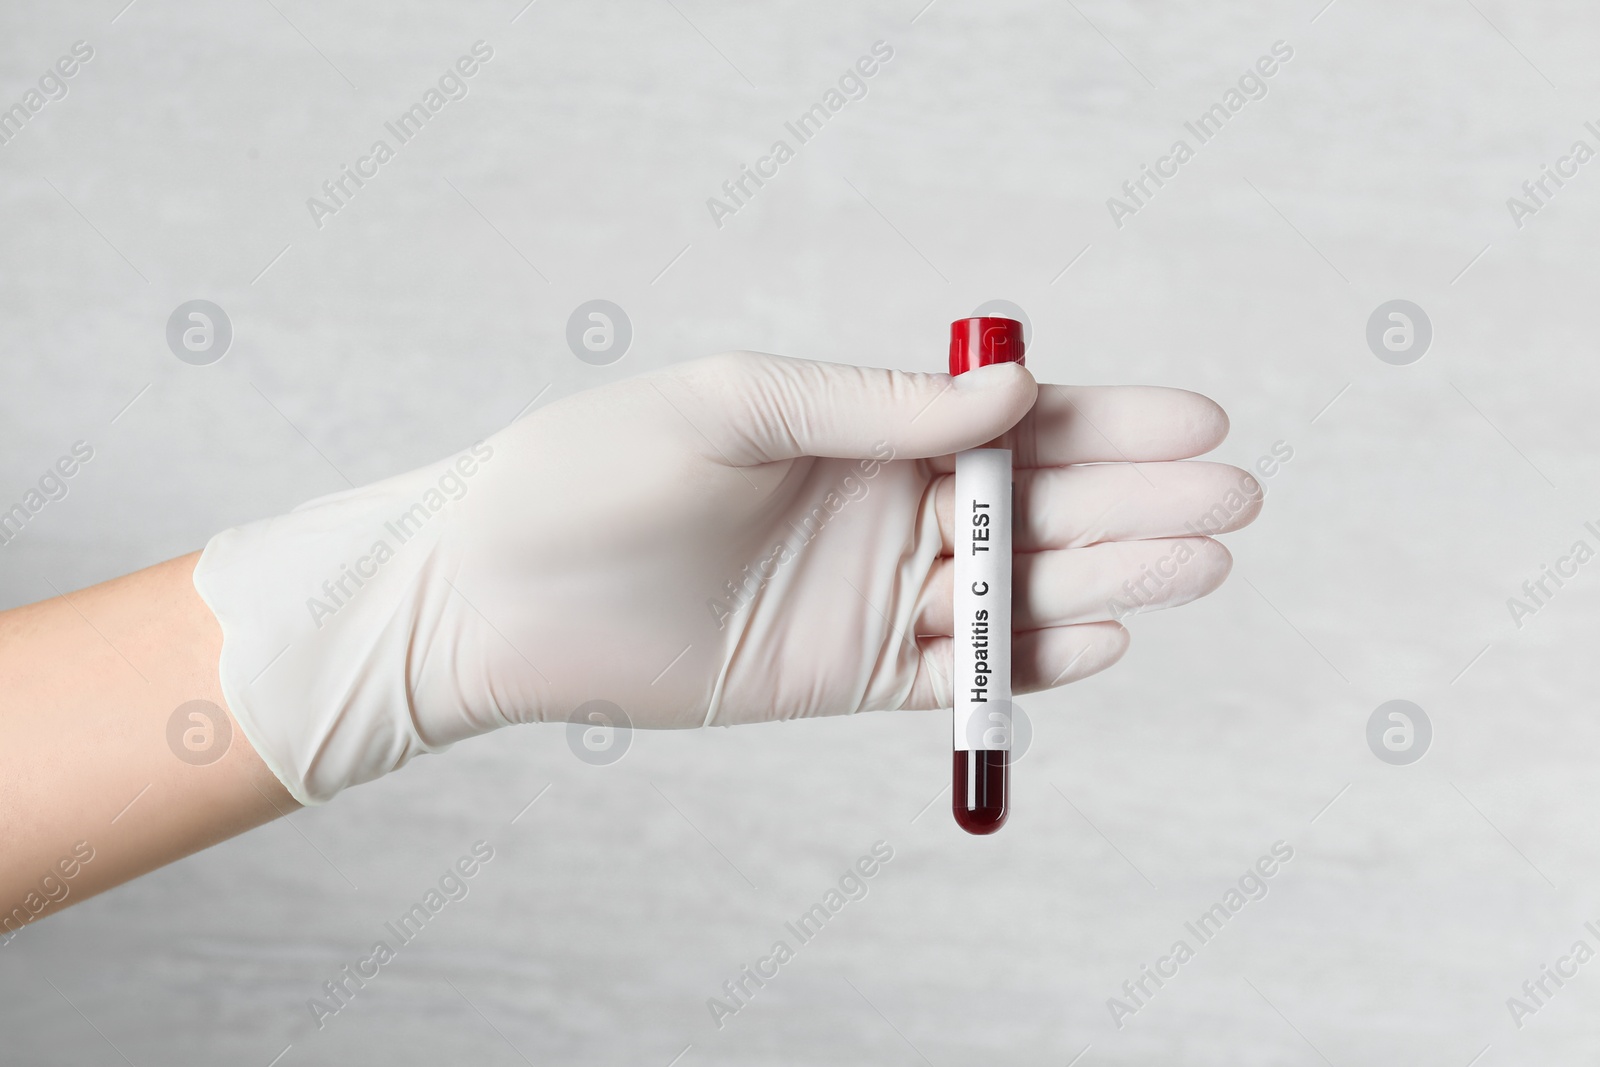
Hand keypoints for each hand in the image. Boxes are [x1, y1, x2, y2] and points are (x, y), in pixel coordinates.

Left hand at [196, 352, 1258, 802]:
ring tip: (1198, 567)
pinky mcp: (843, 677)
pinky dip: (1023, 662)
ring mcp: (870, 598)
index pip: (1011, 423)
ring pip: (1012, 590)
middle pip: (1035, 507)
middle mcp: (883, 511)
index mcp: (863, 429)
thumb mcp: (737, 406)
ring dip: (1106, 579)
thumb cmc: (595, 473)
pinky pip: (953, 673)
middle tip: (1232, 503)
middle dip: (1135, 502)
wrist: (493, 594)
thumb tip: (1013, 390)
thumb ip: (875, 407)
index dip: (1109, 423)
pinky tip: (1097, 641)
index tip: (1198, 422)